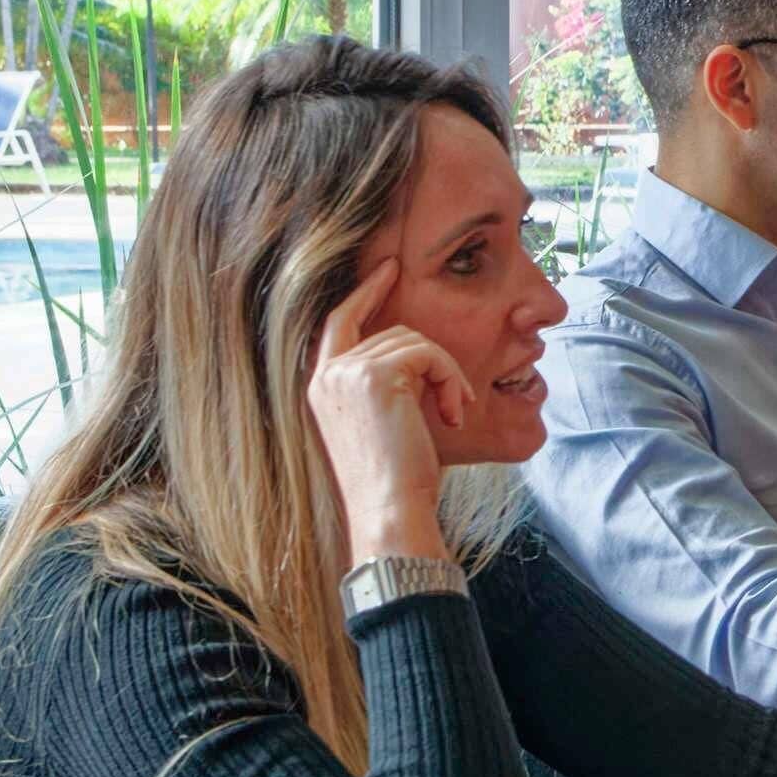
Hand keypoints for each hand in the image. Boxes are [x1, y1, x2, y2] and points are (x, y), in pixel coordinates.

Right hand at [306, 261, 466, 565]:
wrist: (389, 509)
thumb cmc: (396, 478)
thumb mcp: (382, 422)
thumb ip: (384, 384)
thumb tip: (414, 357)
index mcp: (322, 386)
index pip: (338, 322)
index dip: (364, 292)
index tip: (390, 267)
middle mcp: (326, 375)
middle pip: (393, 331)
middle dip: (433, 362)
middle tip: (454, 404)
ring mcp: (346, 373)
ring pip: (416, 342)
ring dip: (446, 376)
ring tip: (451, 416)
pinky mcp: (374, 375)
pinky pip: (429, 354)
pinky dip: (450, 380)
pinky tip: (452, 415)